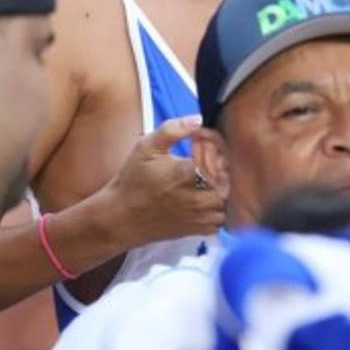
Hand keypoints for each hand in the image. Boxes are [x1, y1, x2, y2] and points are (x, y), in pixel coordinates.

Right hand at [101, 116, 224, 244]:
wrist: (120, 217)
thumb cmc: (133, 180)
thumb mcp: (147, 147)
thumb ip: (173, 129)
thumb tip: (198, 119)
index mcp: (188, 174)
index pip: (220, 156)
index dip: (215, 144)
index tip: (201, 141)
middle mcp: (199, 197)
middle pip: (229, 178)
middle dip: (221, 164)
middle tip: (206, 157)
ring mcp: (200, 216)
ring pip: (228, 199)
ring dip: (223, 186)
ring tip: (207, 176)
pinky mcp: (198, 229)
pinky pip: (222, 218)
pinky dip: (220, 207)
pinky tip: (206, 196)